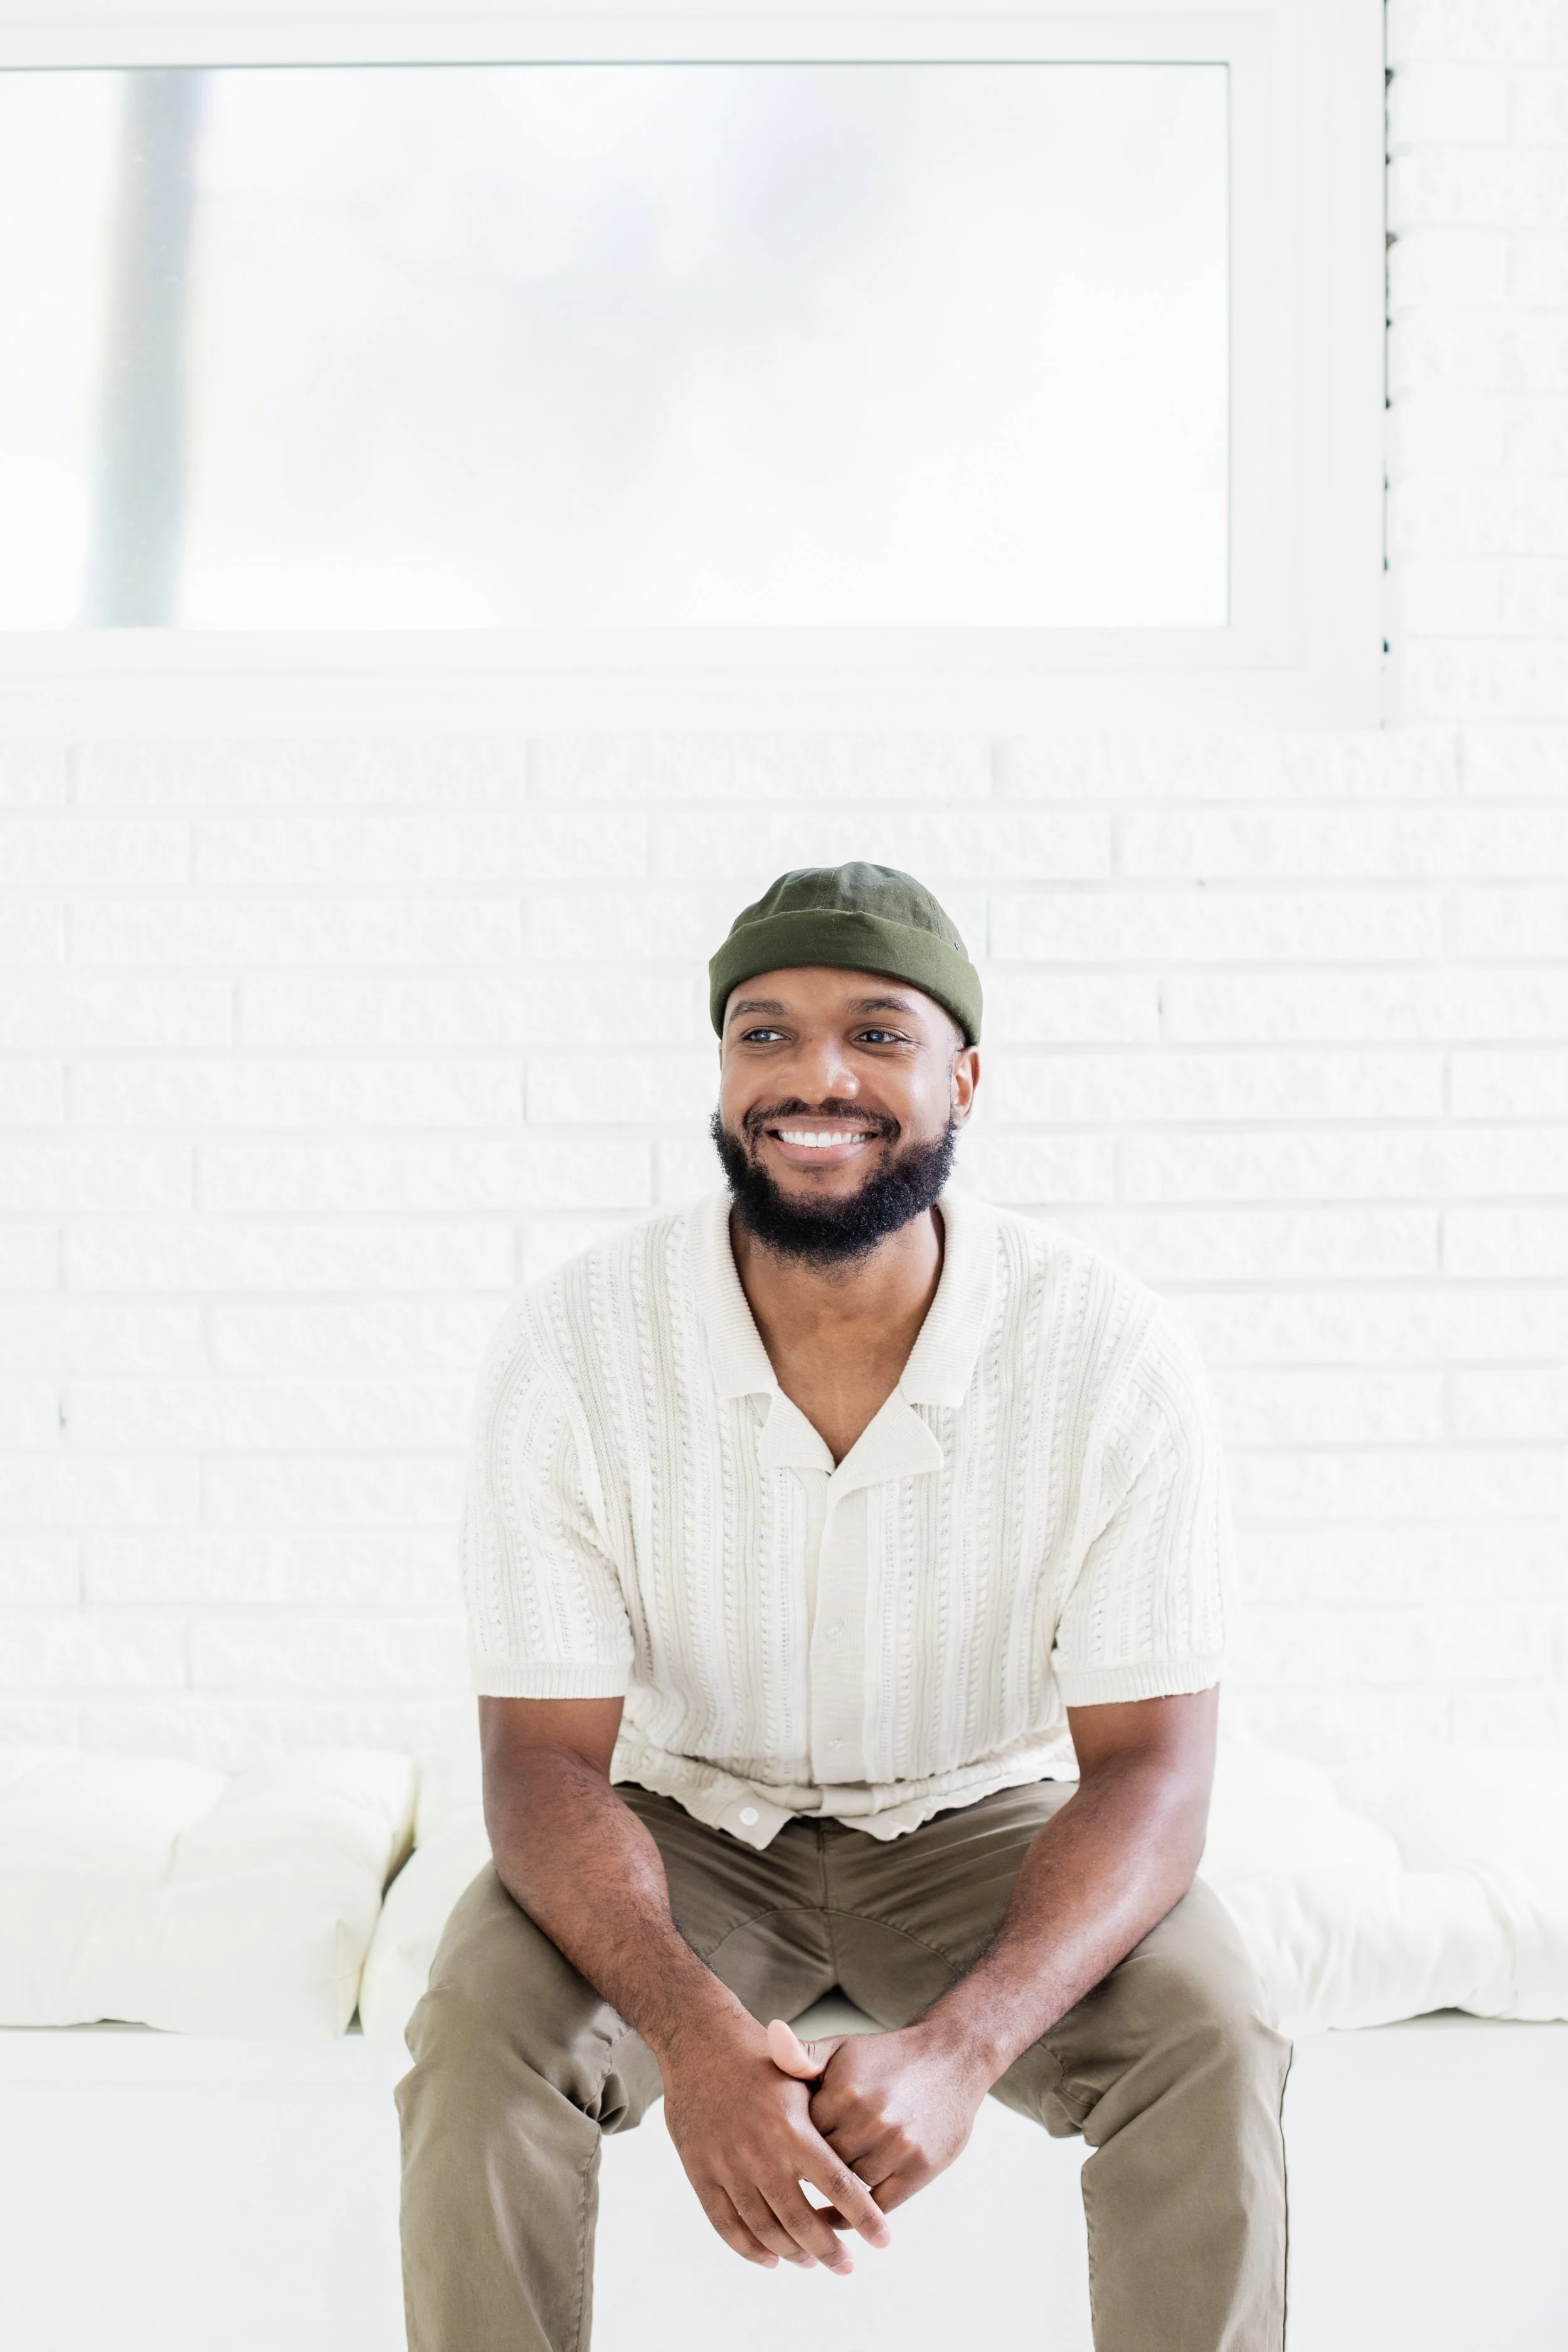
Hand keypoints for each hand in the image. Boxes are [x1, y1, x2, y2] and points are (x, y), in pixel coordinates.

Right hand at [659, 2018, 892, 2274]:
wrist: (699, 2043)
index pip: (838, 2184)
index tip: (884, 2240)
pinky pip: (726, 2226)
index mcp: (792, 2128)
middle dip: (829, 2250)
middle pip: (802, 2219)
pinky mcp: (700, 2173)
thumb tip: (868, 2154)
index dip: (863, 2217)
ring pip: (765, 2230)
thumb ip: (830, 2117)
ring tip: (812, 2264)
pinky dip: (749, 2250)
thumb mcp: (800, 2079)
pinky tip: (769, 2260)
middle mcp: (761, 2152)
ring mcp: (727, 2166)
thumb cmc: (759, 2060)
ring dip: (792, 2254)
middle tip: (847, 2267)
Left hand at [767, 2016, 989, 2214]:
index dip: (790, 2145)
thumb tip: (771, 2035)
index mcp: (845, 2090)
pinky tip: (845, 2215)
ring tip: (817, 2199)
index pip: (801, 2134)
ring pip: (851, 2187)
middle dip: (811, 2171)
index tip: (781, 2153)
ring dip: (836, 2193)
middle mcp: (870, 2119)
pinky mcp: (919, 2168)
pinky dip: (860, 2216)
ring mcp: (897, 2146)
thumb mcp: (843, 2049)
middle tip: (795, 2182)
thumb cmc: (887, 2058)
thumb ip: (803, 2055)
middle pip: (823, 2164)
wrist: (951, 2060)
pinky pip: (879, 2206)